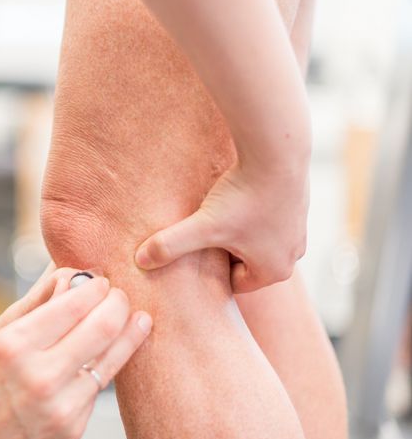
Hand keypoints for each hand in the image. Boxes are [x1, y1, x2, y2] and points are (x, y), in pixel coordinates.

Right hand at [0, 273, 151, 438]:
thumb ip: (39, 314)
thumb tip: (76, 284)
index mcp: (14, 346)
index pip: (74, 304)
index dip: (96, 287)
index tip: (101, 281)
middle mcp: (39, 375)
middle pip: (103, 326)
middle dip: (118, 303)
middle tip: (120, 295)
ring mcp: (59, 406)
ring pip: (111, 359)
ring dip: (127, 333)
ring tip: (136, 319)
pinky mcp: (72, 428)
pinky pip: (97, 389)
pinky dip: (105, 366)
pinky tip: (109, 354)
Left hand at [134, 160, 308, 292]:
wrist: (277, 153)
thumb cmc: (244, 197)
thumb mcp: (202, 226)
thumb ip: (170, 246)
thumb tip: (140, 262)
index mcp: (274, 271)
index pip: (235, 285)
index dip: (211, 270)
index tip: (195, 252)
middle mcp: (292, 255)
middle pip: (245, 262)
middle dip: (223, 251)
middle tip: (203, 232)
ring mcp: (298, 230)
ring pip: (255, 239)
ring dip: (236, 230)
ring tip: (219, 213)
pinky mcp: (296, 205)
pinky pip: (266, 218)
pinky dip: (250, 211)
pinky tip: (235, 195)